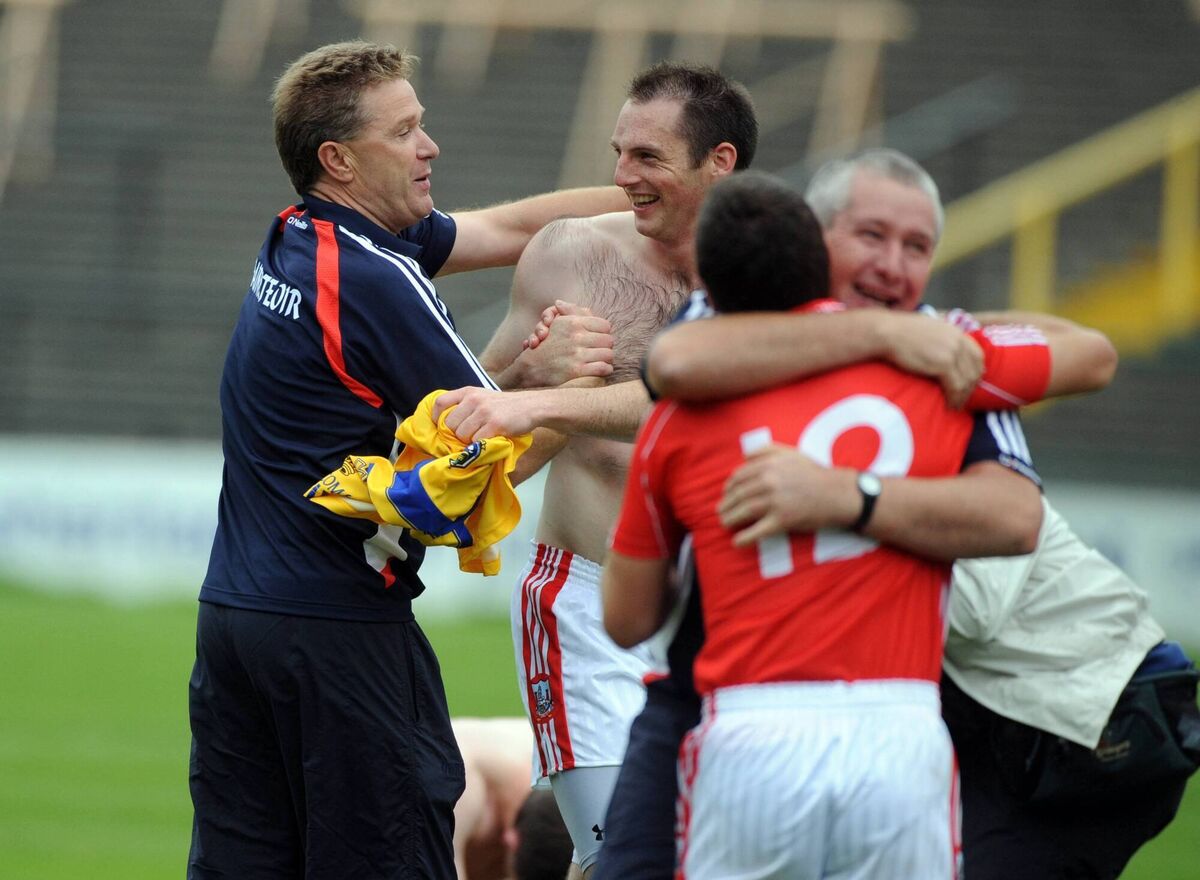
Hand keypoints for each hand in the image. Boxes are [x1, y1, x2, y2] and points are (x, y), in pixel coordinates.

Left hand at [433, 387, 543, 441]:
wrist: (531, 406)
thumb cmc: (504, 405)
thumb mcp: (483, 397)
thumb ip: (465, 405)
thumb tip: (445, 424)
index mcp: (469, 391)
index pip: (440, 402)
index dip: (435, 418)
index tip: (439, 428)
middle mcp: (474, 399)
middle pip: (450, 424)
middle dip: (457, 434)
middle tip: (468, 436)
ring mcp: (484, 412)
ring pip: (462, 435)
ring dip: (469, 441)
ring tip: (481, 437)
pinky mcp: (495, 424)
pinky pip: (477, 441)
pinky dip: (481, 445)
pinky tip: (490, 440)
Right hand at [514, 300, 613, 385]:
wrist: (531, 368)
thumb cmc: (547, 345)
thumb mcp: (558, 324)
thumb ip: (571, 312)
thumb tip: (565, 302)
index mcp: (573, 323)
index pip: (605, 325)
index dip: (604, 333)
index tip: (600, 338)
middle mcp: (576, 337)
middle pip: (609, 340)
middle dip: (606, 346)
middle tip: (602, 350)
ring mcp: (577, 354)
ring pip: (609, 354)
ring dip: (607, 358)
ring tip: (603, 360)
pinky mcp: (577, 370)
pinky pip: (603, 368)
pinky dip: (606, 369)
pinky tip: (603, 369)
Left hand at [718, 445, 856, 544]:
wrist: (836, 494)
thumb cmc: (814, 473)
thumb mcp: (791, 453)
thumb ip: (766, 450)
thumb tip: (743, 456)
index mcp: (768, 466)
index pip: (738, 477)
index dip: (728, 487)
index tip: (726, 494)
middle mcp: (768, 482)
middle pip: (738, 495)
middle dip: (726, 504)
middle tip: (720, 511)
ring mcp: (775, 502)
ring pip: (744, 511)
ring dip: (730, 519)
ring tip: (724, 523)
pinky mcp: (782, 521)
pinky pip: (758, 531)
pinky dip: (745, 538)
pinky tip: (737, 542)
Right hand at [880, 312, 982, 407]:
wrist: (888, 332)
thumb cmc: (899, 332)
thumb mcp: (928, 330)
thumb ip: (941, 339)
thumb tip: (943, 352)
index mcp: (955, 332)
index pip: (978, 355)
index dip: (976, 372)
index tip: (968, 384)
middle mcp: (958, 341)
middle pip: (975, 369)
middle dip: (970, 387)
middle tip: (961, 399)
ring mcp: (952, 352)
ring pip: (967, 380)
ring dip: (963, 396)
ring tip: (955, 405)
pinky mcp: (943, 363)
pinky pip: (956, 386)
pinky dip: (954, 398)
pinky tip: (949, 405)